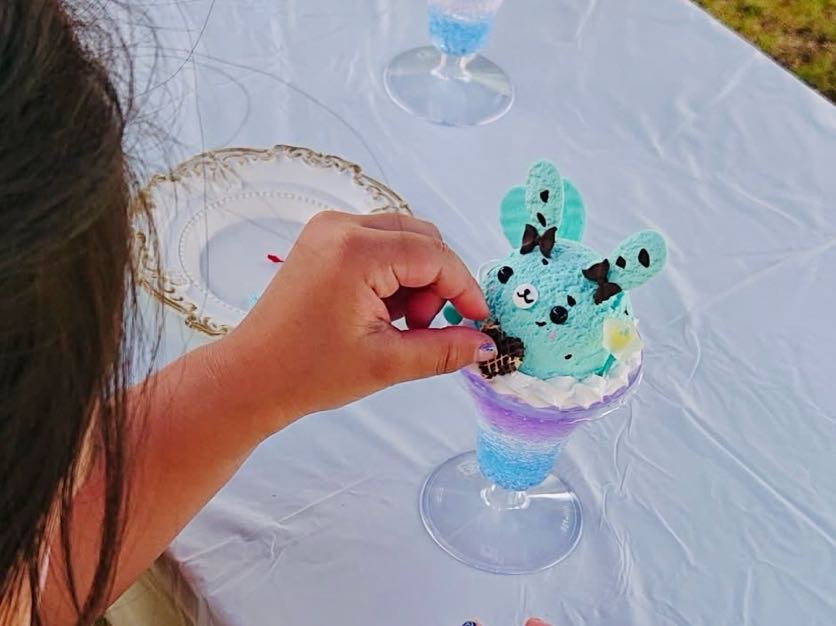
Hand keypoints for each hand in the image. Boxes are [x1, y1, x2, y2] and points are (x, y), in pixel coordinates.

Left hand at [216, 210, 496, 433]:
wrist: (251, 377)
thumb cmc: (305, 371)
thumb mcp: (386, 363)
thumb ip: (444, 349)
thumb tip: (484, 343)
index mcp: (355, 252)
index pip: (435, 255)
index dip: (463, 288)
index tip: (477, 319)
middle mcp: (340, 228)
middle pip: (421, 238)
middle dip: (437, 282)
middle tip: (424, 326)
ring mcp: (328, 231)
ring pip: (402, 239)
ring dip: (416, 277)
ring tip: (398, 323)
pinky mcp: (323, 241)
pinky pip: (378, 244)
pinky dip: (393, 273)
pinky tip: (381, 311)